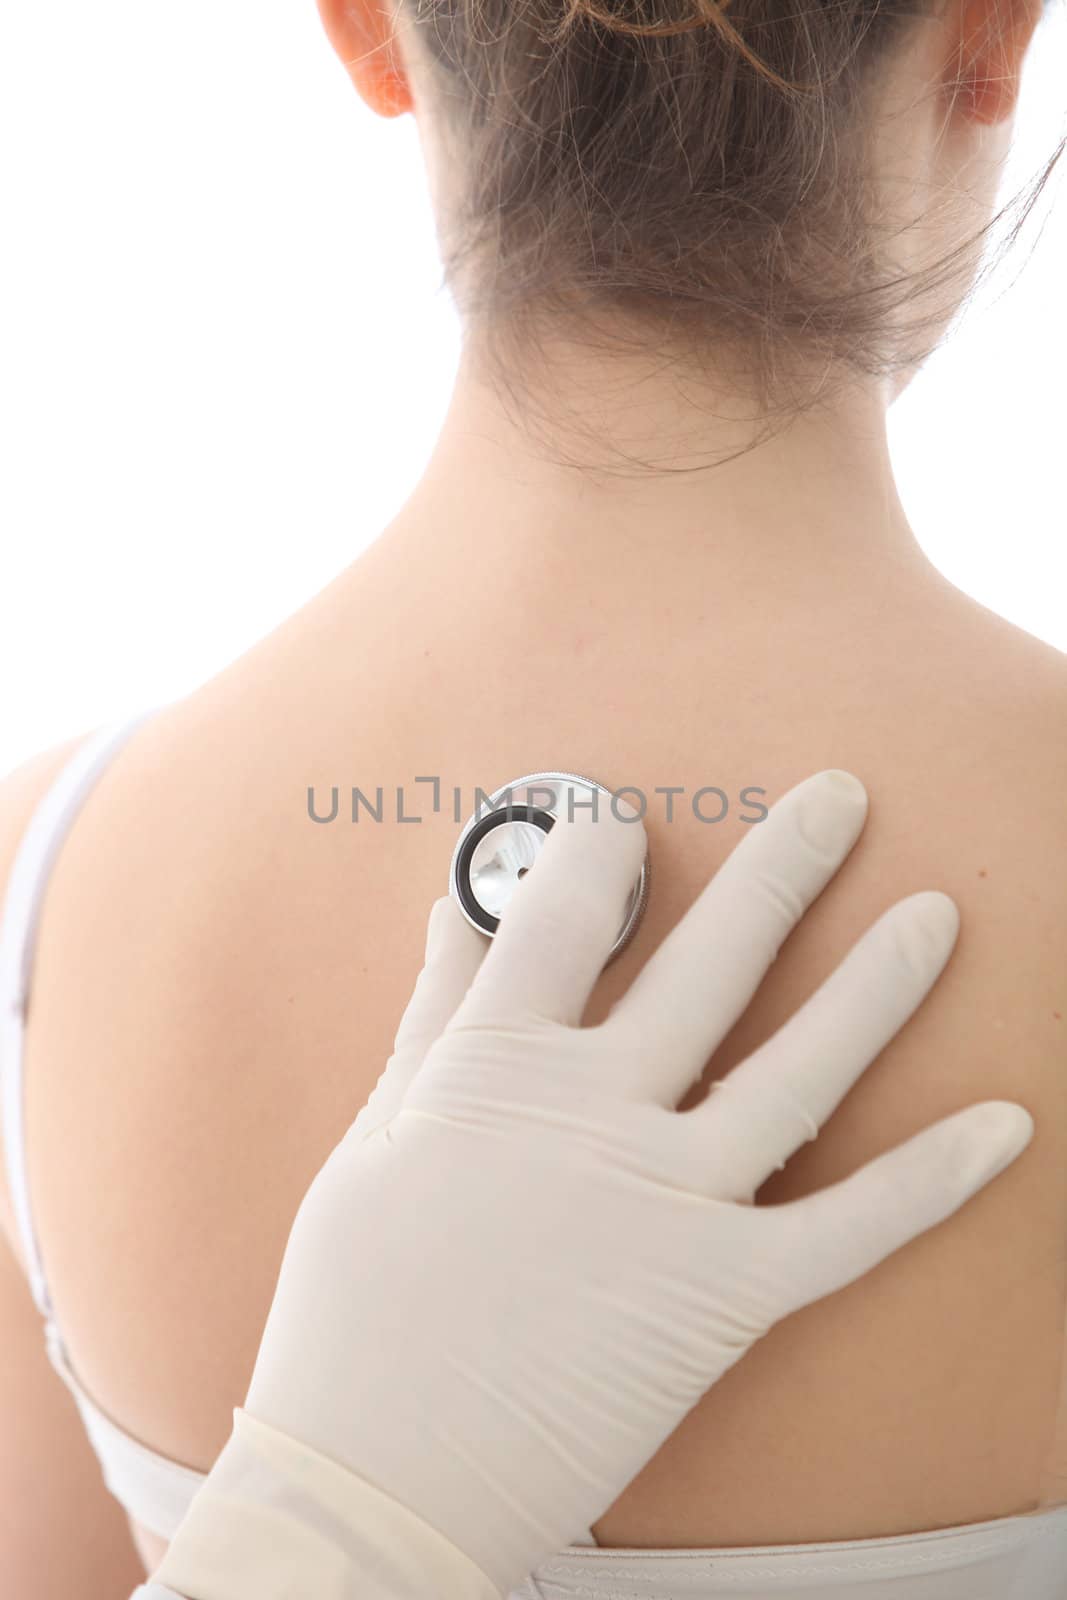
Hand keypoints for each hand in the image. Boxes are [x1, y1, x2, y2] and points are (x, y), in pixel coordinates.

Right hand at [154, 769, 1032, 1599]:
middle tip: (839, 796)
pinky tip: (1003, 1125)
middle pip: (711, 959)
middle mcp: (594, 1111)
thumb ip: (432, 1016)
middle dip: (782, 864)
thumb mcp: (374, 1137)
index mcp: (495, 1064)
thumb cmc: (354, 1305)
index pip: (568, 911)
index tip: (623, 813)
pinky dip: (930, 1181)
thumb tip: (453, 914)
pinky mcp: (719, 1292)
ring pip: (800, 1069)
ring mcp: (666, 1199)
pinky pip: (847, 1228)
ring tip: (938, 914)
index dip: (599, 840)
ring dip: (877, 986)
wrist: (376, 1475)